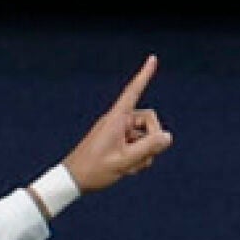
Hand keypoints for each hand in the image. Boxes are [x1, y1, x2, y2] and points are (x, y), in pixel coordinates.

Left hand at [62, 54, 173, 192]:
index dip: (143, 76)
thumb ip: (149, 148)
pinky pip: (137, 144)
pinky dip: (137, 157)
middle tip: (139, 159)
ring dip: (143, 153)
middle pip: (149, 122)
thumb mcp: (125, 161)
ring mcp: (117, 132)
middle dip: (152, 140)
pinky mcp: (116, 141)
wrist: (72, 181)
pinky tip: (126, 169)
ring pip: (145, 136)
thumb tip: (167, 136)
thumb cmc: (93, 170)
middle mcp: (117, 122)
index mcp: (115, 120)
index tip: (152, 58)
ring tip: (128, 167)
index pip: (132, 92)